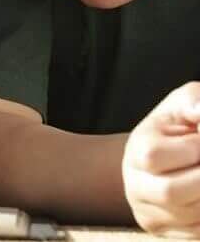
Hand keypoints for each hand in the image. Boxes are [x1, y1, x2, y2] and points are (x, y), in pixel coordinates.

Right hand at [124, 82, 199, 236]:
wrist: (156, 162)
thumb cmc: (172, 131)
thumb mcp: (180, 107)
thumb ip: (193, 101)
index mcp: (135, 153)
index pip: (154, 156)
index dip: (191, 147)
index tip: (198, 139)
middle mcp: (136, 188)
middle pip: (170, 192)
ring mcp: (152, 214)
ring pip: (190, 214)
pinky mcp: (169, 233)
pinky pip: (197, 230)